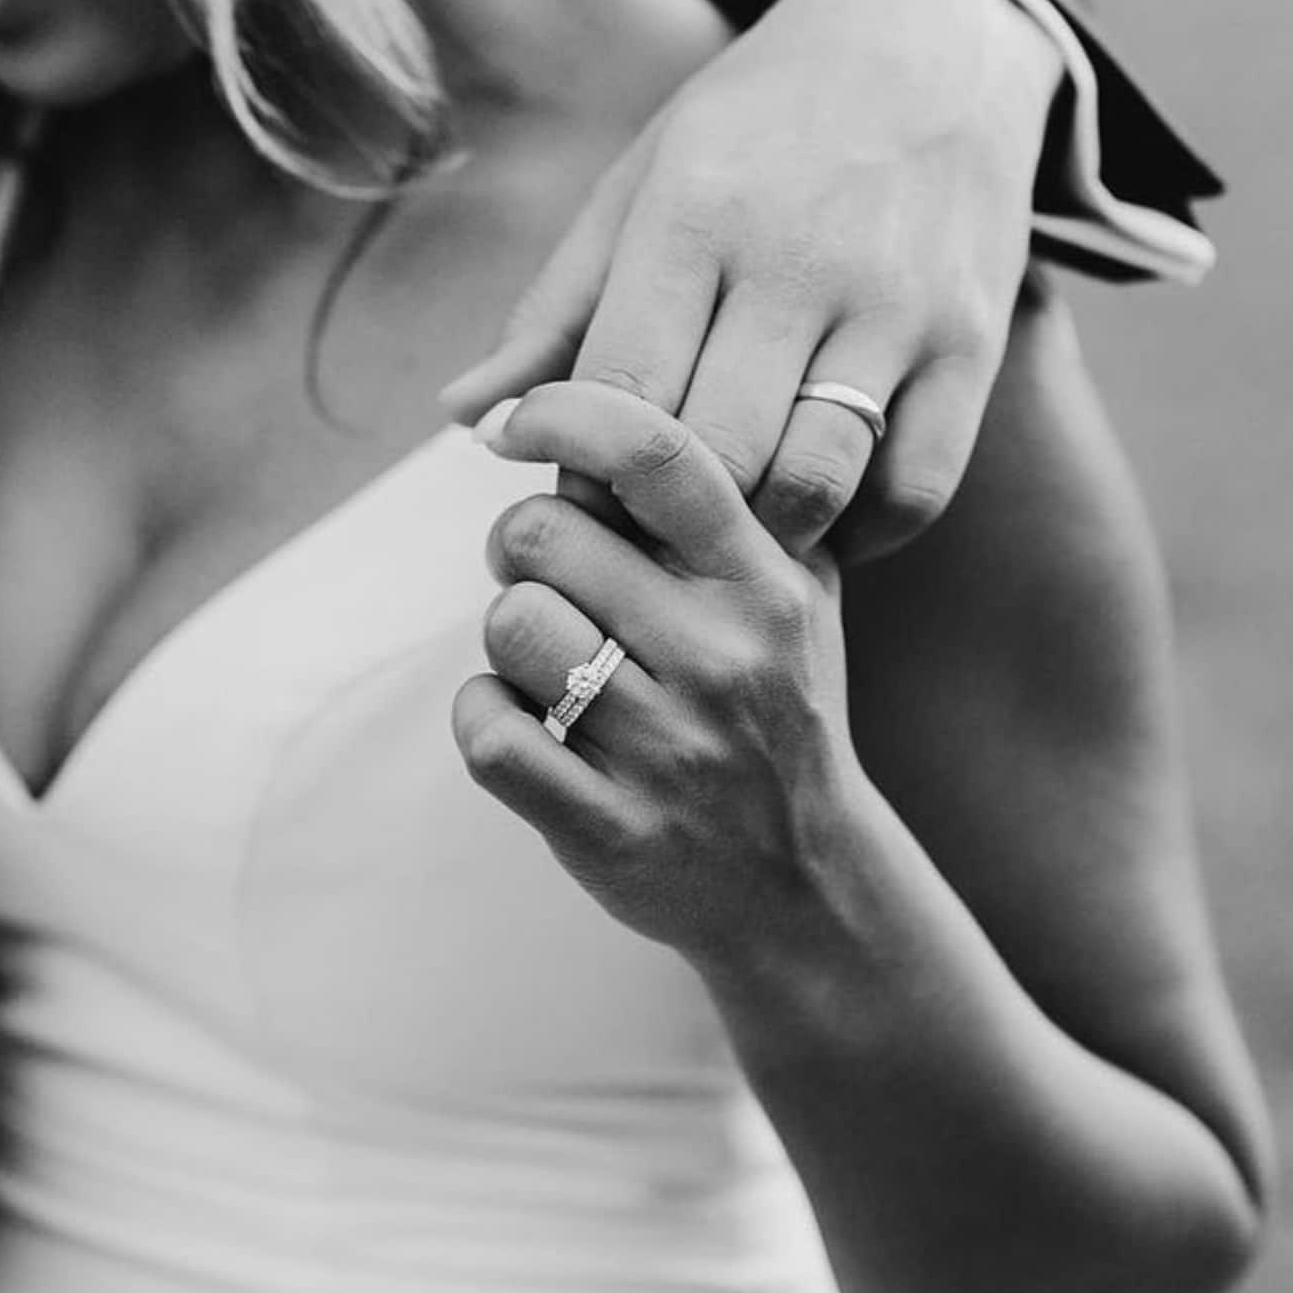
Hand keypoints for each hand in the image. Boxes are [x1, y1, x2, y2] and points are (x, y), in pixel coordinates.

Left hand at [441, 0, 1063, 561]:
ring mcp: (898, 306)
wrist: (930, 46)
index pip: (622, 395)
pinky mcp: (972, 344)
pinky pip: (916, 489)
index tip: (581, 497)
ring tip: (734, 528)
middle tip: (651, 530)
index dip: (587, 474)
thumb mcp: (640, 186)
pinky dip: (863, 531)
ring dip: (762, 535)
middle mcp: (801, 261)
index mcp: (696, 215)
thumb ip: (557, 312)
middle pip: (714, 459)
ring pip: (814, 483)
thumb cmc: (755, 132)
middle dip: (668, 520)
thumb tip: (471, 420)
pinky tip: (824, 515)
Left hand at [452, 383, 865, 965]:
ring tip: (553, 664)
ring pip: (511, 628)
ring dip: (509, 640)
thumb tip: (600, 404)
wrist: (807, 888)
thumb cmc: (779, 716)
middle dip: (523, 546)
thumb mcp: (798, 603)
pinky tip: (525, 726)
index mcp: (767, 585)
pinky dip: (485, 717)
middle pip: (544, 532)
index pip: (656, 453)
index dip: (563, 410)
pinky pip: (490, 735)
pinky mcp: (614, 830)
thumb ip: (731, 507)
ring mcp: (671, 750)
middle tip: (545, 576)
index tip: (515, 424)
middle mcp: (725, 659)